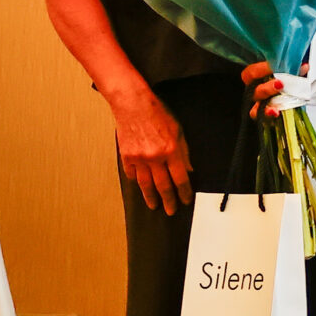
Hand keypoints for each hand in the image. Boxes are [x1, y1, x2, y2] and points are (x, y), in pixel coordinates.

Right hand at [107, 82, 191, 213]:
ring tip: (154, 206)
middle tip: (171, 211)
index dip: (184, 192)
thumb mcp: (178, 131)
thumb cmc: (157, 113)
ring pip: (146, 184)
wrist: (133, 103)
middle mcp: (155, 157)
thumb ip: (184, 153)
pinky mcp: (126, 155)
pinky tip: (140, 187)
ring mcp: (139, 158)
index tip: (186, 200)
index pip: (181, 179)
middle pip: (164, 186)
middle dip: (169, 201)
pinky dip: (136, 181)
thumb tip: (189, 171)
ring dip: (151, 197)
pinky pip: (132, 173)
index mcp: (171, 151)